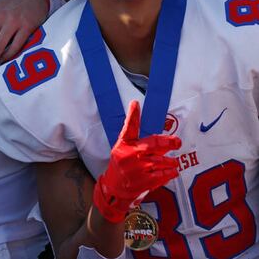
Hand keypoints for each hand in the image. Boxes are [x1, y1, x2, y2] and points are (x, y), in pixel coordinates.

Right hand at [92, 100, 181, 222]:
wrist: (114, 188)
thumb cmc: (121, 166)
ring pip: (163, 161)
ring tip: (173, 162)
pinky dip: (170, 172)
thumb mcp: (122, 150)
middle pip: (154, 144)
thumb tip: (155, 135)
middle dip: (169, 142)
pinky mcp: (145, 181)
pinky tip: (171, 171)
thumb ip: (136, 141)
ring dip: (171, 162)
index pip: (129, 127)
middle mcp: (130, 155)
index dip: (132, 114)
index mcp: (124, 145)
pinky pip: (164, 174)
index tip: (135, 103)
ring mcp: (138, 168)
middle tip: (177, 142)